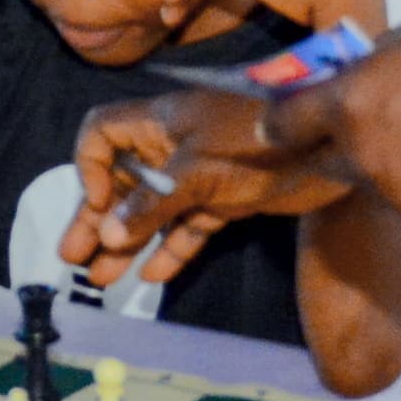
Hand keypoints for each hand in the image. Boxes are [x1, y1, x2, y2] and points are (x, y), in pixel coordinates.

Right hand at [66, 90, 355, 285]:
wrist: (329, 144)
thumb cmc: (256, 140)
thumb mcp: (196, 170)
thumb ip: (152, 204)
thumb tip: (108, 235)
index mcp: (160, 121)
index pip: (104, 132)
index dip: (90, 167)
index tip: (96, 204)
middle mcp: (175, 145)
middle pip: (123, 180)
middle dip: (96, 218)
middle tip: (72, 257)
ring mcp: (201, 174)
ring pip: (154, 209)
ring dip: (128, 241)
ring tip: (101, 278)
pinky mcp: (227, 198)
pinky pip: (188, 225)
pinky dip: (171, 247)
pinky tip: (153, 275)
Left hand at [84, 5, 400, 262]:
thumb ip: (372, 68)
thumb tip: (349, 76)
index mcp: (351, 103)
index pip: (284, 124)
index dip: (277, 126)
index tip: (272, 129)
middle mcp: (366, 158)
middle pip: (335, 164)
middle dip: (350, 150)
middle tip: (394, 130)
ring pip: (390, 192)